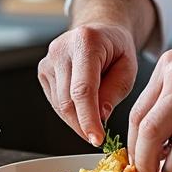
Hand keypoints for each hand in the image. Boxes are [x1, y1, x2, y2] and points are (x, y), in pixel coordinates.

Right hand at [38, 23, 139, 146]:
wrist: (100, 31)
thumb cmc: (116, 49)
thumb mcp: (128, 68)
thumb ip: (114, 91)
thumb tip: (99, 118)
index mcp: (86, 42)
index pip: (82, 89)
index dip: (88, 119)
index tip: (97, 139)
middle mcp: (61, 49)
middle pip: (67, 100)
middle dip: (83, 125)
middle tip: (98, 137)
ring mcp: (48, 59)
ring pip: (59, 105)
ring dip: (77, 120)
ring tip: (94, 119)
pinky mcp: (43, 70)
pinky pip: (55, 102)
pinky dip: (70, 112)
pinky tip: (83, 108)